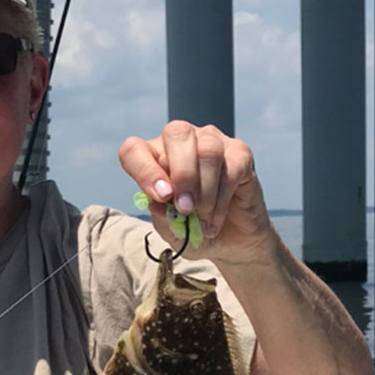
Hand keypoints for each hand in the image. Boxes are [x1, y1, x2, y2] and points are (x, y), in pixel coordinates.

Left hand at [119, 121, 274, 264]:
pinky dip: (221, 200)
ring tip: (201, 220)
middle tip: (185, 209)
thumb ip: (162, 214)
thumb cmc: (191, 228)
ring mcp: (212, 141)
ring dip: (204, 191)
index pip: (134, 148)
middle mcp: (181, 141)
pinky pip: (231, 168)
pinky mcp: (240, 153)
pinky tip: (214, 221)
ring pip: (207, 150)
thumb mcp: (170, 228)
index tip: (160, 198)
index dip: (143, 170)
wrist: (227, 241)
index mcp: (153, 156)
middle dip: (181, 174)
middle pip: (177, 133)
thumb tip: (159, 202)